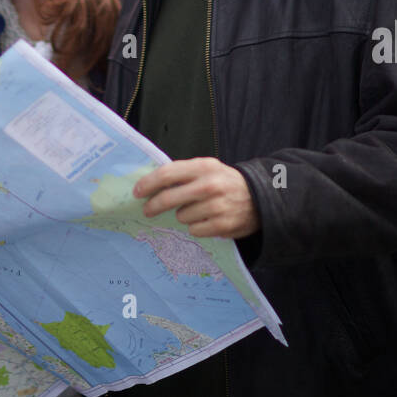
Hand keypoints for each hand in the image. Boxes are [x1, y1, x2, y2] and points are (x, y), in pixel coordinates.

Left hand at [133, 158, 260, 239]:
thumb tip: (151, 183)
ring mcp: (216, 206)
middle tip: (147, 210)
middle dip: (153, 206)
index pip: (167, 174)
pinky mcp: (222, 225)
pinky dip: (196, 226)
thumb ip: (183, 173)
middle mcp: (209, 185)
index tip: (137, 191)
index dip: (148, 183)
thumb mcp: (207, 168)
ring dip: (183, 215)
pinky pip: (194, 230)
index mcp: (203, 166)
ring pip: (181, 216)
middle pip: (169, 198)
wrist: (259, 197)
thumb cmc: (225, 182)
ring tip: (196, 210)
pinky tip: (206, 219)